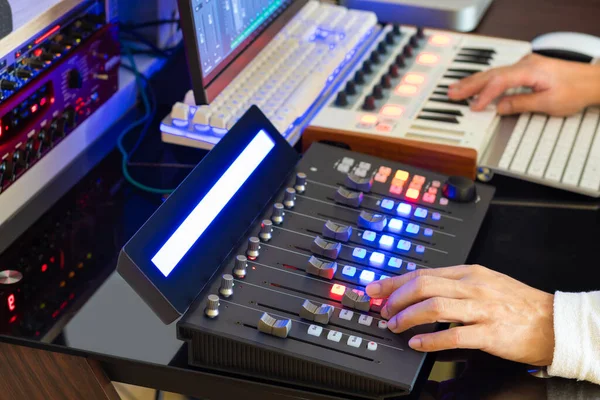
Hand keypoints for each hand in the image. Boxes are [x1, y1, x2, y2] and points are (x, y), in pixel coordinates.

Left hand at [365, 265, 554, 365]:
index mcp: (469, 273)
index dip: (395, 281)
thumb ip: (453, 284)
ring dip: (408, 317)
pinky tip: (418, 344)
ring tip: (395, 325)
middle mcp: (472, 286)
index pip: (423, 273)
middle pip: (423, 285)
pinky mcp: (490, 333)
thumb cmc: (517, 303)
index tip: (375, 288)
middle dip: (396, 297)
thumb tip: (420, 288)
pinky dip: (430, 340)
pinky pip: (453, 336)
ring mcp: (481, 309)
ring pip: (434, 307)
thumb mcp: (484, 282)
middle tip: (383, 309)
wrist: (553, 322)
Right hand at [448, 54, 599, 115]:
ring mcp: (526, 65)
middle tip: (452, 93)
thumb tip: (500, 107)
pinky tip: (477, 84)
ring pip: (494, 72)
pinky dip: (486, 80)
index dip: (484, 95)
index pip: (499, 82)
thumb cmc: (576, 90)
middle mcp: (526, 64)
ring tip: (457, 89)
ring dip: (475, 81)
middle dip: (470, 84)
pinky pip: (500, 74)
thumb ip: (520, 104)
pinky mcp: (527, 69)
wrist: (593, 82)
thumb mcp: (548, 103)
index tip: (473, 107)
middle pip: (491, 74)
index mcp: (530, 70)